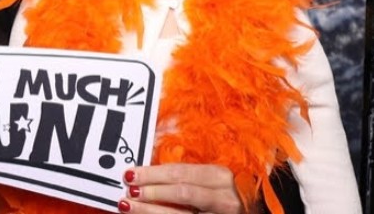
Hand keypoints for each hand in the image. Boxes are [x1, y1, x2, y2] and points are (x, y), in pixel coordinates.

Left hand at [117, 164, 247, 213]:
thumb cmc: (224, 194)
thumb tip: (146, 174)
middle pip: (181, 193)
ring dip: (151, 211)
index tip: (131, 174)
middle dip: (151, 192)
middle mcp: (224, 198)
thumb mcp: (209, 180)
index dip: (152, 174)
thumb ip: (184, 177)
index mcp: (219, 176)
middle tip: (129, 191)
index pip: (180, 173)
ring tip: (129, 206)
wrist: (253, 212)